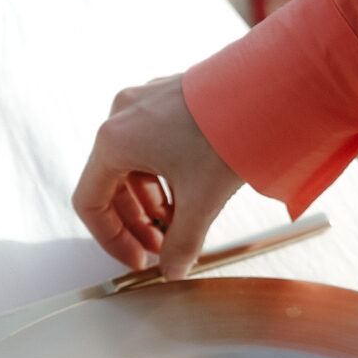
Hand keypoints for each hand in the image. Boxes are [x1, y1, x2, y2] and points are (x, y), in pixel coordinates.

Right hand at [72, 75, 243, 278]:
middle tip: (162, 248)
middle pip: (112, 184)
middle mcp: (122, 116)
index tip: (137, 259)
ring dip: (153, 201)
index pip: (90, 203)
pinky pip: (153, 144)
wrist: (268, 88)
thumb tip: (173, 270)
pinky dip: (166, 175)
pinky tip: (191, 193)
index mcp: (115, 140)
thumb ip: (183, 243)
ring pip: (134, 164)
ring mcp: (145, 103)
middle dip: (137, 223)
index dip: (111, 240)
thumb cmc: (228, 132)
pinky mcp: (169, 97)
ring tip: (180, 224)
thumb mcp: (202, 200)